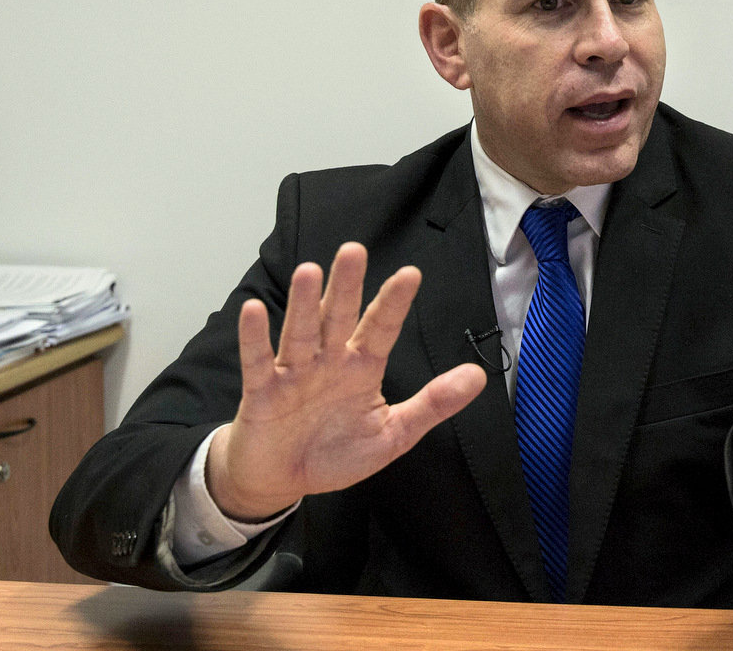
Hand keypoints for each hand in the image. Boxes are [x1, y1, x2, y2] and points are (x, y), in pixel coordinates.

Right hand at [206, 243, 486, 520]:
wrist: (282, 480)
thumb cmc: (335, 454)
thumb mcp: (393, 434)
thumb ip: (433, 404)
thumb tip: (479, 377)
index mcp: (361, 368)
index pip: (381, 329)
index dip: (394, 303)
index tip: (410, 275)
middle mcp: (329, 362)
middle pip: (339, 318)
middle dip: (347, 286)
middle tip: (354, 251)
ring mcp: (294, 373)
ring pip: (301, 332)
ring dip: (303, 303)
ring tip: (309, 272)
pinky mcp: (262, 392)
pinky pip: (258, 361)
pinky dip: (254, 337)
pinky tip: (254, 310)